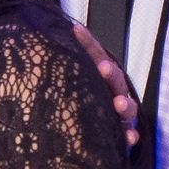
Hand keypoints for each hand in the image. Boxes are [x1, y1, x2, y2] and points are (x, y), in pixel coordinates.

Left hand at [71, 23, 139, 147]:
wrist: (87, 136)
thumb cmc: (79, 102)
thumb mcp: (71, 82)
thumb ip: (62, 66)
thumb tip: (38, 42)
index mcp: (101, 76)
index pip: (95, 55)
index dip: (87, 42)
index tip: (76, 30)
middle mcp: (113, 91)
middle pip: (115, 79)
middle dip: (110, 73)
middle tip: (103, 68)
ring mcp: (120, 113)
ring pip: (127, 107)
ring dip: (125, 104)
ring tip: (118, 104)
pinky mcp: (123, 134)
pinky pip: (129, 135)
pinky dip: (130, 136)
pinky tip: (129, 138)